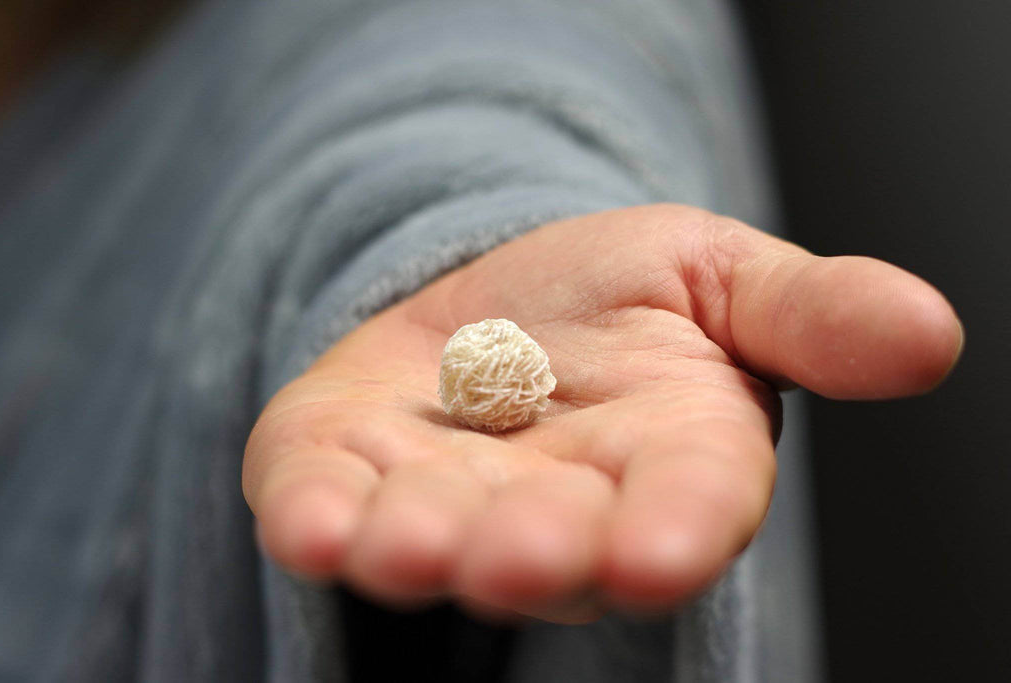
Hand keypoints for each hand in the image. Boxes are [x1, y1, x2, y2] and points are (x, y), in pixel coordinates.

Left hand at [242, 204, 961, 622]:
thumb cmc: (619, 301)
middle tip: (523, 552)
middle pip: (554, 545)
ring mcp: (448, 500)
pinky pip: (329, 508)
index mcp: (665, 459)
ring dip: (418, 545)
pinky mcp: (350, 474)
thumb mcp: (723, 279)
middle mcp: (559, 504)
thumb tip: (927, 334)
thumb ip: (813, 314)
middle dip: (538, 553)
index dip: (676, 531)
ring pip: (435, 540)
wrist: (498, 300)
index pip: (686, 506)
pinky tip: (307, 521)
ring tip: (404, 542)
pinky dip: (318, 518)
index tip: (661, 551)